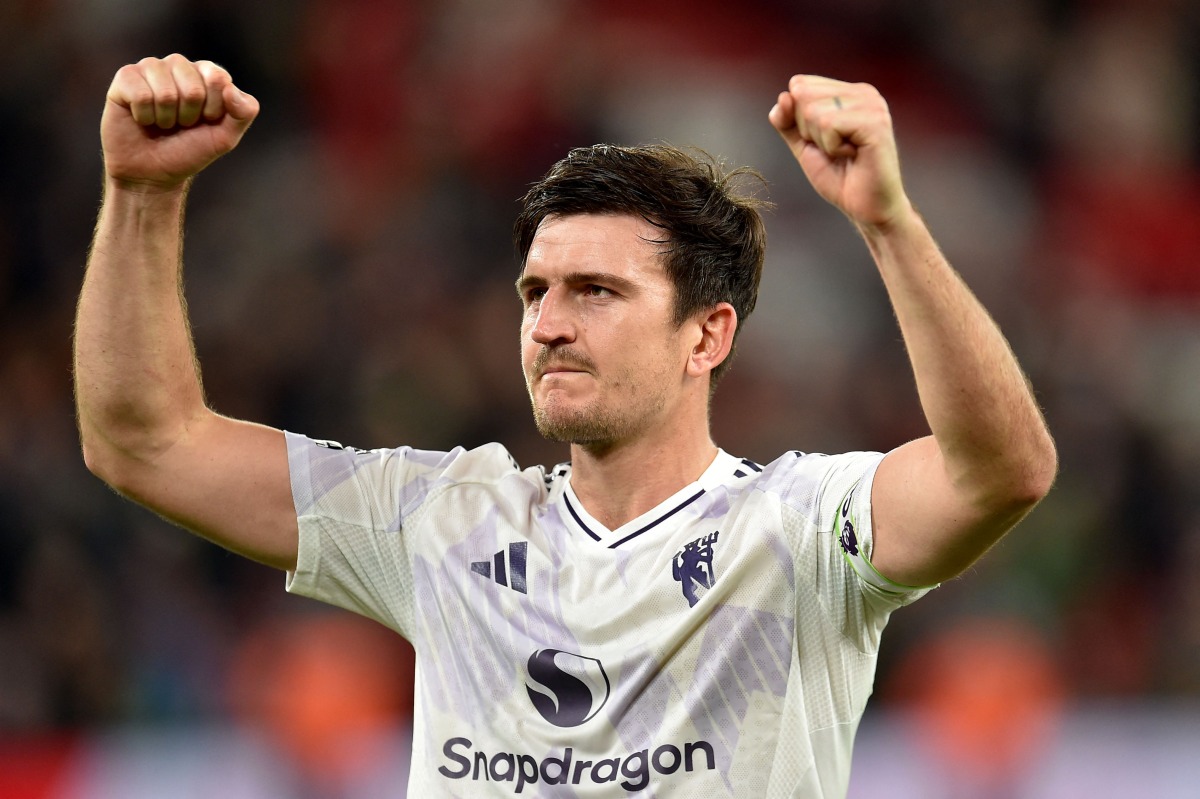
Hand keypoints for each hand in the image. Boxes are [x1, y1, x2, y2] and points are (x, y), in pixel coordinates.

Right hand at [101, 54, 258, 192]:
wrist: (153, 173)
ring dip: (166, 118)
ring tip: (162, 123)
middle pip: (193, 88)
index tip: (206, 121)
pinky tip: (142, 119)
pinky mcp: (126, 77)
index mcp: (206, 73)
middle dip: (189, 117)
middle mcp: (178, 65)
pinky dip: (145, 116)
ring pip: (166, 92)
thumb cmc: (190, 151)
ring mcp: (150, 68)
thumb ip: (243, 112)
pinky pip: (140, 94)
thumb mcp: (225, 137)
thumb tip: (229, 88)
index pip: (218, 78)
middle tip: (181, 125)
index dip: (213, 109)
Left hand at [768, 75, 910, 230]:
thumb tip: (782, 97)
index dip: (798, 119)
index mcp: (849, 92)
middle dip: (808, 130)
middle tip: (835, 149)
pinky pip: (829, 124)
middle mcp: (863, 92)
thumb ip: (788, 122)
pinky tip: (853, 154)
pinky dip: (832, 147)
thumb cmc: (840, 178)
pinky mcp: (875, 121)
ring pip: (814, 111)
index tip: (824, 141)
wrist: (867, 208)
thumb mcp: (805, 145)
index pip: (799, 85)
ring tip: (845, 153)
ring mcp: (872, 104)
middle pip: (803, 94)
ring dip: (822, 141)